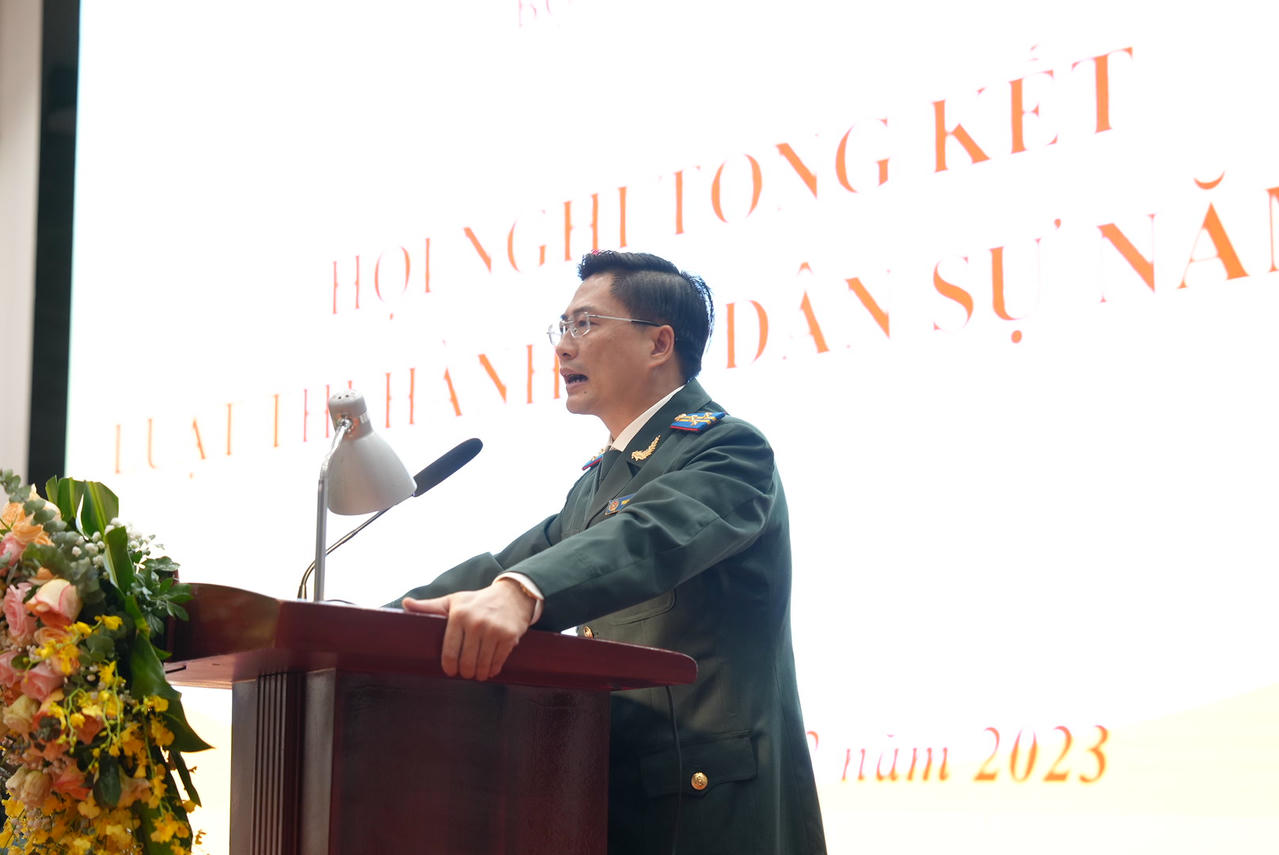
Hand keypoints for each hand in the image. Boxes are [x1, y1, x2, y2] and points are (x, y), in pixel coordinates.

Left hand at [402, 580, 535, 680]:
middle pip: (466, 661)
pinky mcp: (509, 636)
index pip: (450, 651)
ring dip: (479, 674)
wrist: (512, 595)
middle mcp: (476, 623)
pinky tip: (489, 670)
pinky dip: (492, 670)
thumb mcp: (453, 601)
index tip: (450, 671)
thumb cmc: (477, 601)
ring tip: (477, 674)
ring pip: (482, 664)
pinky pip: (498, 661)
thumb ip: (429, 606)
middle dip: (465, 672)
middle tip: (465, 673)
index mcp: (458, 615)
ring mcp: (494, 630)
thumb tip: (405, 603)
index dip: (449, 667)